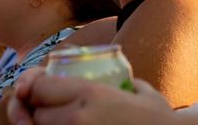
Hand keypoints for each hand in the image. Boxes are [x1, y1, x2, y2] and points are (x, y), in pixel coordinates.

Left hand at [8, 67, 174, 124]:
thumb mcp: (140, 90)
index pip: (40, 88)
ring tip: (62, 123)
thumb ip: (120, 80)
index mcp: (89, 94)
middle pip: (37, 115)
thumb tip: (117, 77)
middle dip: (42, 113)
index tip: (45, 92)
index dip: (38, 89)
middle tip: (55, 113)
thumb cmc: (160, 120)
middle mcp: (77, 118)